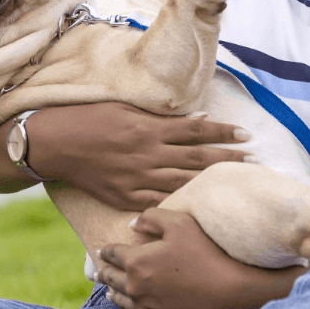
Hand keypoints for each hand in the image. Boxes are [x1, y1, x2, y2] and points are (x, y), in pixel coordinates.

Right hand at [26, 103, 249, 210]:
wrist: (55, 144)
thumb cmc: (88, 118)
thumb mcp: (125, 107)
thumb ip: (160, 115)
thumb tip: (196, 117)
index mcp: (148, 128)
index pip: (196, 129)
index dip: (224, 132)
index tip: (245, 134)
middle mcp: (147, 155)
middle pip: (198, 158)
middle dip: (228, 159)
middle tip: (253, 161)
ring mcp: (137, 179)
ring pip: (184, 182)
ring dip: (212, 182)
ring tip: (235, 182)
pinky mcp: (125, 197)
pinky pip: (160, 201)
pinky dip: (181, 200)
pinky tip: (199, 202)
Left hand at [96, 208, 303, 308]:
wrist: (227, 287)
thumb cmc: (203, 250)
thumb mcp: (178, 222)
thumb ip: (151, 217)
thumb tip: (132, 224)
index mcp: (136, 261)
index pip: (113, 253)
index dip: (106, 250)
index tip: (100, 249)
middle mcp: (136, 285)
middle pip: (112, 277)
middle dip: (103, 270)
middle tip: (97, 268)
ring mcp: (147, 303)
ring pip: (120, 297)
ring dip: (111, 289)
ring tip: (106, 286)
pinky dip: (125, 304)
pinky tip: (125, 301)